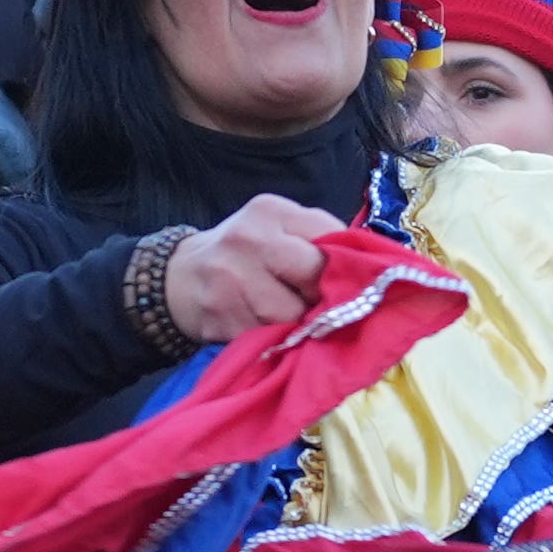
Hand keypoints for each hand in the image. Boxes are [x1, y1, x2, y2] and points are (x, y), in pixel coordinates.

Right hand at [160, 198, 344, 344]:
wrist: (181, 278)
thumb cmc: (244, 254)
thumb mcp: (276, 228)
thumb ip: (319, 239)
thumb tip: (371, 270)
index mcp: (271, 211)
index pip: (330, 236)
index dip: (346, 264)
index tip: (350, 280)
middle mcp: (250, 240)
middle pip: (316, 276)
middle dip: (325, 295)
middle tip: (322, 304)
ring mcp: (233, 280)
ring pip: (294, 315)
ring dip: (301, 324)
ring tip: (291, 317)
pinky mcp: (223, 318)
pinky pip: (270, 337)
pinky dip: (277, 340)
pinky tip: (268, 330)